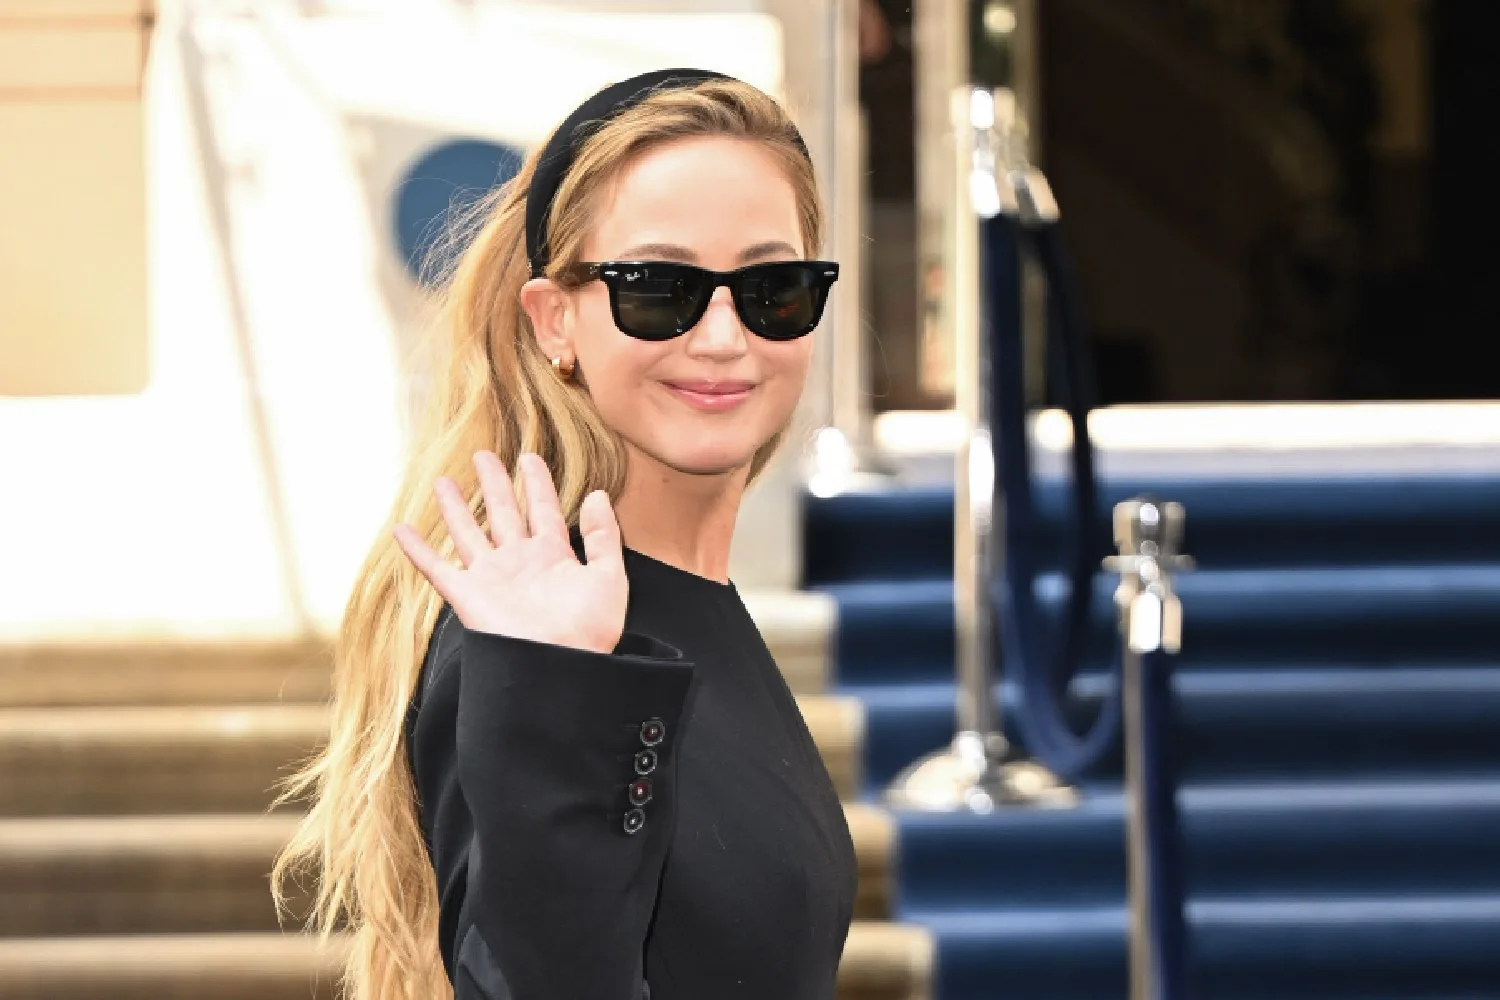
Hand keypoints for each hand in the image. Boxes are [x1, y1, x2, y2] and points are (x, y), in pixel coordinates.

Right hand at [394, 451, 627, 654]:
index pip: (544, 509)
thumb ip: (603, 535)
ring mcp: (491, 577)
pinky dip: (418, 549)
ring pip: (468, 532)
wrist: (561, 666)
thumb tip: (598, 494)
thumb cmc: (589, 631)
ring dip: (455, 507)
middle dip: (494, 484)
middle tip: (484, 455)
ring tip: (443, 481)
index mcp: (553, 557)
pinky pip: (437, 567)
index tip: (529, 458)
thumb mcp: (608, 576)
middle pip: (503, 513)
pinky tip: (402, 529)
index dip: (537, 483)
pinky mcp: (467, 595)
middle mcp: (519, 562)